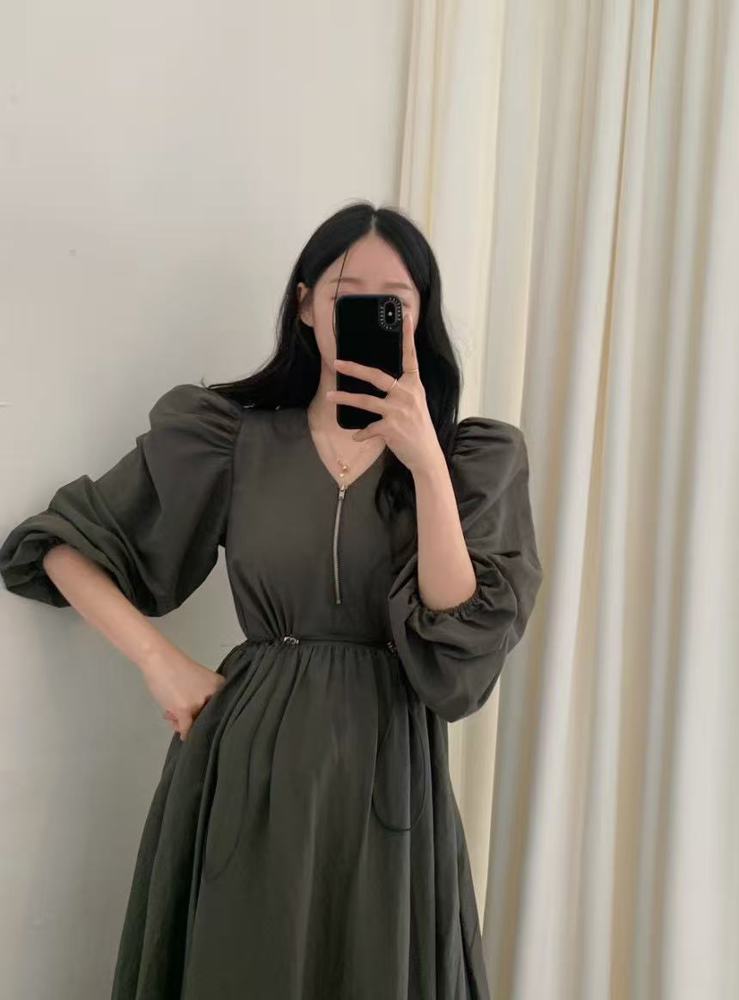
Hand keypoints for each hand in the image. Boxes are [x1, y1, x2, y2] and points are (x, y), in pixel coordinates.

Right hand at [141, 649, 225, 740]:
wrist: (160, 659)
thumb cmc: (176, 668)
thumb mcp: (198, 682)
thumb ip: (202, 699)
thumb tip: (197, 719)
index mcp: (220, 686)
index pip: (219, 709)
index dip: (205, 714)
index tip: (194, 711)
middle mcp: (213, 695)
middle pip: (207, 718)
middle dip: (192, 719)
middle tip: (179, 712)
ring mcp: (200, 703)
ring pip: (195, 725)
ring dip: (184, 723)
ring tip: (172, 712)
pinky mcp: (185, 709)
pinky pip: (186, 729)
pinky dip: (183, 732)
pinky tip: (179, 730)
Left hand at [326, 310, 443, 474]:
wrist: (426, 455)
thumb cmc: (417, 428)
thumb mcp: (414, 404)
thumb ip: (399, 391)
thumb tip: (376, 382)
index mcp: (414, 385)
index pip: (410, 356)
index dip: (408, 336)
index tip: (406, 316)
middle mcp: (407, 394)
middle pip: (377, 376)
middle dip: (354, 368)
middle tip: (337, 362)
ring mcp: (399, 411)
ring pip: (366, 401)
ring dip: (345, 398)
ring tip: (330, 395)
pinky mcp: (391, 428)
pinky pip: (368, 428)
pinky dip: (361, 433)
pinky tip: (355, 436)